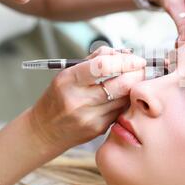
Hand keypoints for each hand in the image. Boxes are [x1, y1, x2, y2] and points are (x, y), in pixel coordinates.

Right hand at [28, 47, 145, 150]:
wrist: (44, 131)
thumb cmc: (58, 97)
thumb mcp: (68, 73)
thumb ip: (95, 59)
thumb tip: (123, 53)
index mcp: (69, 80)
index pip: (103, 66)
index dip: (126, 60)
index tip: (136, 59)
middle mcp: (79, 100)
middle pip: (122, 84)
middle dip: (137, 73)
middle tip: (140, 68)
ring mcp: (90, 117)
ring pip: (125, 98)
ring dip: (133, 86)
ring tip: (131, 79)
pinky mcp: (99, 129)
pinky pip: (120, 110)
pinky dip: (125, 100)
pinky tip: (121, 95)